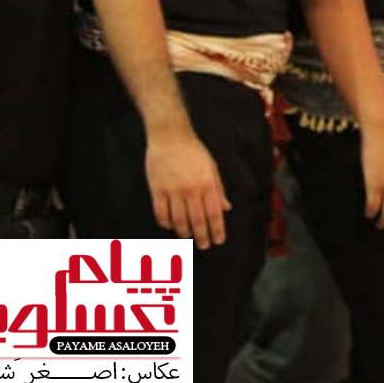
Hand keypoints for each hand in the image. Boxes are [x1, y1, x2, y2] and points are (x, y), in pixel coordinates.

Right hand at [144, 128, 229, 248]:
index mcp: (208, 184)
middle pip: (197, 220)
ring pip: (179, 220)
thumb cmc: (194, 151)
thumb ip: (219, 189)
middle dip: (202, 236)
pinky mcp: (157, 189)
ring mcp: (173, 190)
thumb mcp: (212, 168)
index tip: (218, 241)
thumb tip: (226, 208)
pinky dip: (165, 223)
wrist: (171, 136)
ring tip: (188, 237)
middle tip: (204, 246)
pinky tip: (170, 226)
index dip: (217, 230)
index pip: (214, 213)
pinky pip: (161, 213)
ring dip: (184, 232)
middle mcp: (192, 190)